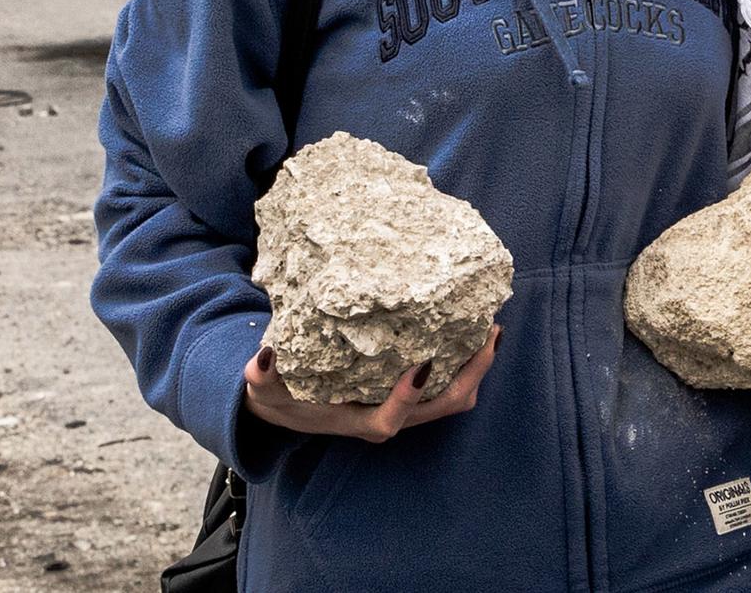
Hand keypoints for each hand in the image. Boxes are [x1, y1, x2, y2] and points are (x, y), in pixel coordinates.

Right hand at [242, 325, 499, 443]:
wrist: (284, 407)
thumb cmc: (277, 394)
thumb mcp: (263, 386)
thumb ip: (260, 375)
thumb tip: (264, 356)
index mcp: (356, 422)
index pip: (390, 419)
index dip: (408, 398)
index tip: (424, 366)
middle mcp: (386, 419)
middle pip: (441, 408)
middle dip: (470, 376)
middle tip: (489, 335)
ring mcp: (402, 409)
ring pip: (451, 400)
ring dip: (474, 370)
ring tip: (490, 329)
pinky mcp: (407, 397)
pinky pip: (445, 386)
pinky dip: (462, 363)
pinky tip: (468, 330)